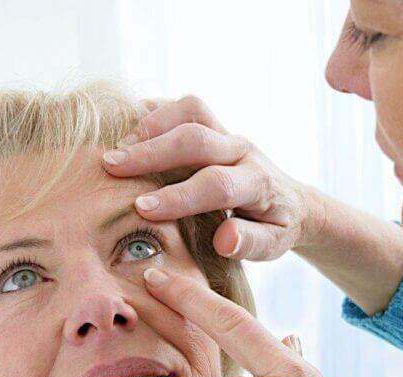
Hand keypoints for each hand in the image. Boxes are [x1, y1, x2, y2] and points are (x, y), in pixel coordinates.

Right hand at [102, 95, 323, 260]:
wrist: (292, 201)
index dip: (179, 196)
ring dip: (150, 125)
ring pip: (190, 111)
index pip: (217, 184)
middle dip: (151, 151)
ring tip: (115, 149)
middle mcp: (242, 150)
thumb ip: (251, 243)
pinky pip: (183, 106)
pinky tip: (124, 127)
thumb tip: (225, 241)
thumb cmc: (276, 227)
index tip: (143, 209)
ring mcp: (227, 133)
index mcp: (258, 183)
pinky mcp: (214, 125)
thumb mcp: (274, 244)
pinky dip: (153, 111)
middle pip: (196, 138)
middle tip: (111, 167)